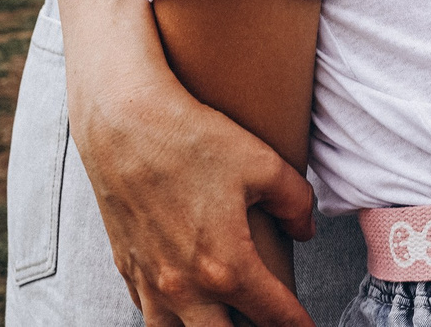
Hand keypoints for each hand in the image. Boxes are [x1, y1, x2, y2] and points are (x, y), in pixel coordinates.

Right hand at [78, 72, 317, 326]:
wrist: (124, 124)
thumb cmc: (192, 139)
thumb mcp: (262, 163)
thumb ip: (296, 202)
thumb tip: (306, 229)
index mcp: (226, 267)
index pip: (273, 316)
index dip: (298, 325)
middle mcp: (185, 287)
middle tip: (267, 322)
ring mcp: (151, 282)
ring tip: (224, 317)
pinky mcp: (127, 268)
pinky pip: (149, 311)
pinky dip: (171, 315)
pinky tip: (185, 302)